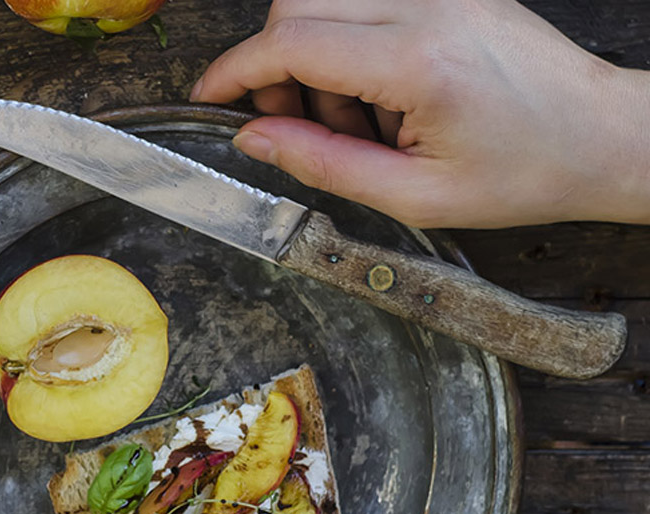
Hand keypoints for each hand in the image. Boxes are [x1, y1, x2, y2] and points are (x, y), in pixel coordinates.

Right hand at [191, 0, 649, 227]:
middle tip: (299, 128)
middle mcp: (428, 5)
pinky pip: (365, 5)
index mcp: (420, 61)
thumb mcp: (415, 195)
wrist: (603, 136)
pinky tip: (382, 99)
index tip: (209, 98)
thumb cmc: (527, 171)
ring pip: (327, 1)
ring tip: (361, 125)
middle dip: (275, 67)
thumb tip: (255, 139)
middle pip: (299, 5)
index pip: (292, 40)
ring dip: (316, 62)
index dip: (235, 70)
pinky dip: (351, 50)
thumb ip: (323, 164)